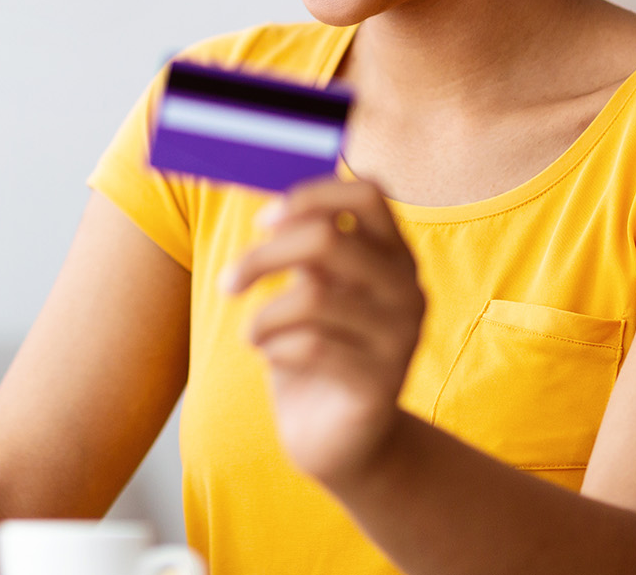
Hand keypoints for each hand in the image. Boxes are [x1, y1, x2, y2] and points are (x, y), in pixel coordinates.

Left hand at [222, 178, 424, 486]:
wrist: (340, 441)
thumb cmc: (318, 351)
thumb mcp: (312, 288)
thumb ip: (302, 245)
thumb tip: (260, 195)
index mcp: (395, 255)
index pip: (368, 194)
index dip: (310, 196)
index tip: (263, 222)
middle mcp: (408, 290)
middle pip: (329, 239)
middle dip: (263, 257)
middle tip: (227, 283)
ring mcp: (401, 338)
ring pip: (314, 296)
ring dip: (263, 314)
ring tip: (250, 334)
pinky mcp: (381, 384)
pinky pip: (310, 347)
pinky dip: (274, 348)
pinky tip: (271, 359)